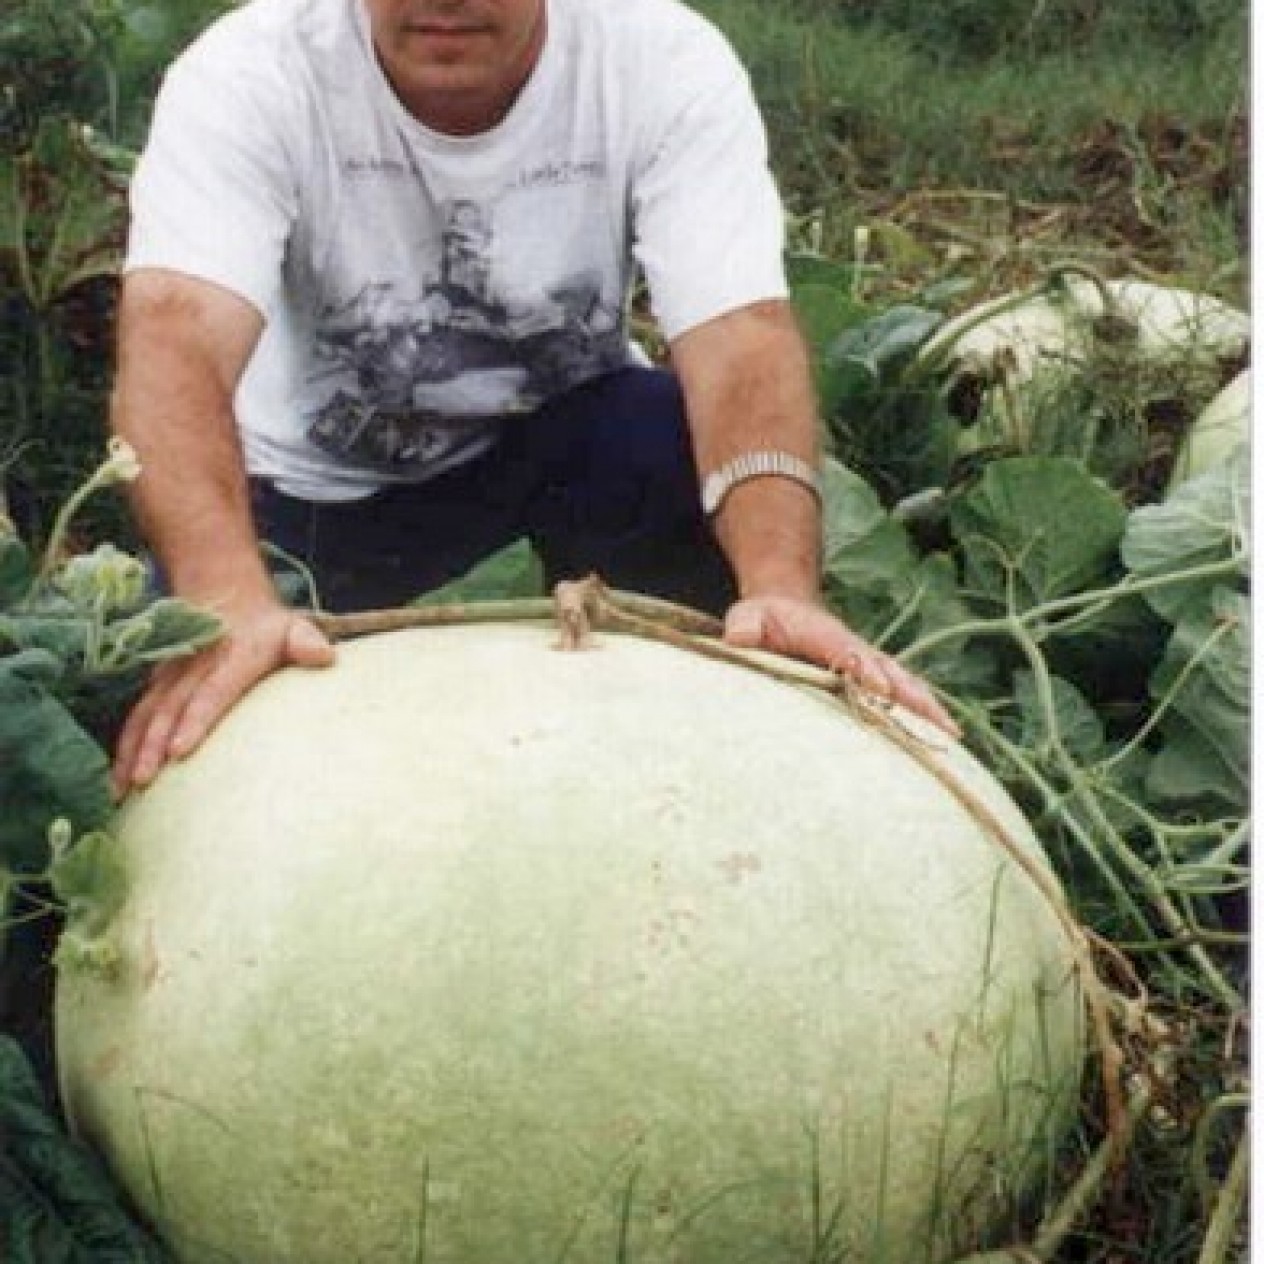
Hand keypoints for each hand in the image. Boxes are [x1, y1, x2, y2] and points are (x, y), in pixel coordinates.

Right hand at [112, 603, 334, 797]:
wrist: (227, 596)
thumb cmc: (270, 629)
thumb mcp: (295, 627)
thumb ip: (306, 642)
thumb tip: (324, 655)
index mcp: (233, 657)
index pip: (213, 690)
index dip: (196, 719)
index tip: (180, 750)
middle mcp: (196, 667)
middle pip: (171, 708)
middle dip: (155, 744)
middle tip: (145, 780)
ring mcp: (172, 676)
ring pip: (147, 714)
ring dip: (133, 750)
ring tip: (124, 788)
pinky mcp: (158, 686)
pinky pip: (137, 717)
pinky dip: (125, 747)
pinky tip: (118, 782)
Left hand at [723, 595, 959, 737]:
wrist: (786, 607)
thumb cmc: (764, 619)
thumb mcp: (748, 617)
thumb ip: (745, 625)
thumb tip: (738, 636)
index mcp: (827, 637)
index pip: (849, 653)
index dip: (864, 669)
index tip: (880, 688)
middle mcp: (856, 651)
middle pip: (890, 672)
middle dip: (911, 696)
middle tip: (935, 721)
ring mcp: (869, 666)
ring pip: (905, 685)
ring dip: (927, 709)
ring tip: (952, 736)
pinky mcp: (874, 680)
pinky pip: (904, 696)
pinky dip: (924, 714)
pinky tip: (946, 738)